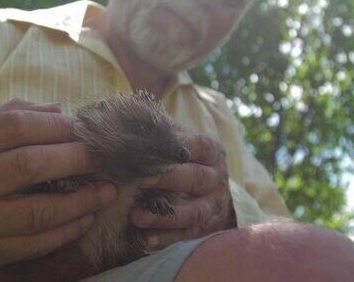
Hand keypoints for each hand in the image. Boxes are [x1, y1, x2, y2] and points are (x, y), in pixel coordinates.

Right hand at [0, 99, 116, 271]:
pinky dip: (67, 230)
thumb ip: (12, 116)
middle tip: (103, 156)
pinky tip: (86, 217)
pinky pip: (36, 243)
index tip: (83, 127)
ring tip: (107, 191)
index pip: (14, 126)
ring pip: (38, 210)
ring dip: (81, 200)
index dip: (55, 125)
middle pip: (29, 165)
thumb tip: (61, 110)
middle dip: (75, 158)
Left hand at [130, 129, 233, 249]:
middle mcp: (217, 179)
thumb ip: (162, 130)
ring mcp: (213, 206)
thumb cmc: (183, 161)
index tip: (148, 146)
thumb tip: (137, 112)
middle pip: (195, 178)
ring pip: (192, 213)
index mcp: (212, 152)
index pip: (197, 146)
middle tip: (138, 180)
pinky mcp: (204, 229)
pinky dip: (166, 239)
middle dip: (166, 179)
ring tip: (136, 216)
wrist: (211, 194)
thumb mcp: (180, 142)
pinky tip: (145, 240)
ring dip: (164, 215)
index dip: (176, 146)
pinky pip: (186, 237)